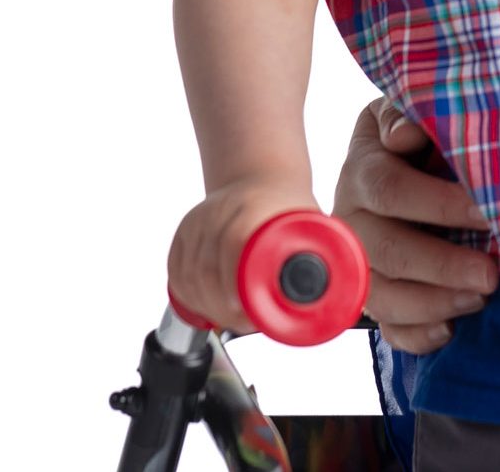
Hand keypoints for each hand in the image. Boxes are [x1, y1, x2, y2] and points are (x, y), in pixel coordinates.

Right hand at [167, 172, 316, 333]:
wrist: (261, 177)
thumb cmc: (288, 203)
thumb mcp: (310, 224)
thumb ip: (316, 256)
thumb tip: (322, 295)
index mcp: (251, 206)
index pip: (233, 247)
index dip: (236, 286)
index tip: (249, 314)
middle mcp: (217, 211)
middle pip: (206, 270)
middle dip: (223, 307)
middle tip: (245, 323)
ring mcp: (196, 222)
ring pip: (188, 276)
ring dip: (207, 306)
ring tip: (230, 318)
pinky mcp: (183, 233)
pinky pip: (177, 272)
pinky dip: (189, 296)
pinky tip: (205, 307)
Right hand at [332, 98, 498, 352]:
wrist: (398, 164)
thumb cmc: (420, 138)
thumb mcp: (412, 115)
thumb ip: (410, 117)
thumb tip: (405, 134)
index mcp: (364, 169)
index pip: (391, 188)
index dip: (439, 203)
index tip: (489, 212)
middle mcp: (350, 217)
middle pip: (387, 249)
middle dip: (442, 264)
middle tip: (492, 274)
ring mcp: (354, 260)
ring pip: (380, 294)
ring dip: (433, 302)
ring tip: (481, 300)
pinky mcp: (366, 293)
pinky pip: (383, 324)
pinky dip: (416, 334)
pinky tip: (449, 331)